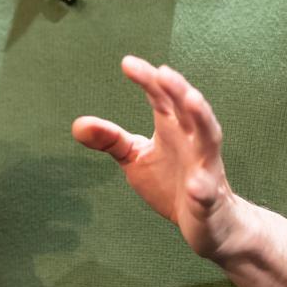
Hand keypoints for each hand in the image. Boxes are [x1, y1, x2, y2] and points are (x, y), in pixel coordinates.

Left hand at [70, 55, 251, 264]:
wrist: (206, 223)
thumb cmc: (172, 183)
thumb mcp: (135, 158)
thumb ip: (111, 140)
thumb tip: (77, 124)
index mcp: (173, 127)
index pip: (162, 97)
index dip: (148, 80)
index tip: (127, 63)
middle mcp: (193, 141)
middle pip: (189, 109)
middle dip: (178, 89)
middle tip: (163, 72)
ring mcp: (205, 169)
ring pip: (209, 139)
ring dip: (203, 119)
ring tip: (192, 100)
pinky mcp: (208, 200)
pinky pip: (206, 193)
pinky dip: (202, 188)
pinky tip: (194, 185)